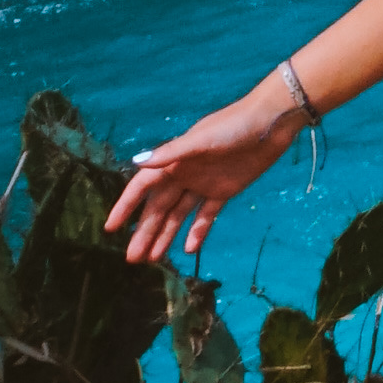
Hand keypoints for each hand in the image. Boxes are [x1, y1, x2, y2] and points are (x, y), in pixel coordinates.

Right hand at [112, 87, 306, 269]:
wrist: (271, 123)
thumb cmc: (233, 126)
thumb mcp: (200, 140)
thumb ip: (170, 153)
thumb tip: (136, 162)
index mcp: (173, 161)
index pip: (142, 188)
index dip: (126, 206)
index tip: (111, 228)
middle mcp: (183, 174)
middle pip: (159, 208)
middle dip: (145, 232)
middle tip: (132, 258)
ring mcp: (203, 184)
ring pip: (178, 215)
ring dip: (166, 236)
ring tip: (152, 259)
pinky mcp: (224, 191)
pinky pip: (206, 215)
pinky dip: (198, 231)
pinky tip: (189, 249)